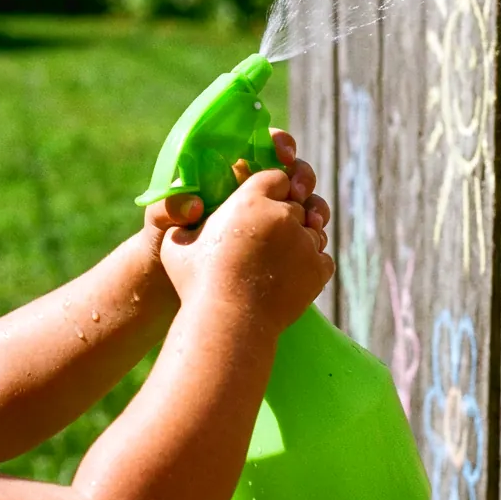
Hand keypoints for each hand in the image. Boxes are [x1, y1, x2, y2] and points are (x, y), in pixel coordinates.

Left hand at [140, 128, 329, 260]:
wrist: (175, 282)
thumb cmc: (165, 242)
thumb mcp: (159, 222)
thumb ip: (168, 208)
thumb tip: (194, 205)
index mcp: (228, 173)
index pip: (260, 145)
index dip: (278, 144)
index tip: (283, 155)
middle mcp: (253, 190)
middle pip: (290, 170)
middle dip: (302, 176)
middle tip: (297, 192)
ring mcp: (269, 216)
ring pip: (304, 200)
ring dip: (314, 205)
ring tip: (313, 221)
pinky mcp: (279, 241)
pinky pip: (305, 230)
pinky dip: (314, 231)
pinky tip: (315, 239)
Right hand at [160, 167, 333, 338]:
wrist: (228, 322)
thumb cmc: (198, 284)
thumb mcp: (178, 244)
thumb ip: (185, 222)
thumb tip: (190, 212)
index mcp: (251, 200)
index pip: (277, 177)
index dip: (273, 190)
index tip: (265, 205)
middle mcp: (283, 215)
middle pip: (297, 205)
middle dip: (287, 218)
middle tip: (271, 239)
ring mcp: (304, 242)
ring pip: (313, 231)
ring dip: (302, 241)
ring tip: (281, 261)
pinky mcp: (318, 268)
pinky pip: (323, 258)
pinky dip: (312, 266)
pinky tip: (293, 276)